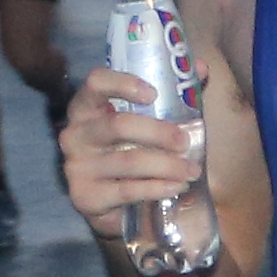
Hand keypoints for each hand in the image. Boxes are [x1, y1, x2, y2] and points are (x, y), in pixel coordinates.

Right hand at [57, 62, 196, 240]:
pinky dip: (158, 188)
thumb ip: (173, 96)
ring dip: (167, 165)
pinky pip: (128, 190)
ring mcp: (77, 166)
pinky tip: (177, 187)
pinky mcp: (85, 196)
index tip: (154, 94)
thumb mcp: (150, 123)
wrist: (115, 209)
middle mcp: (75, 134)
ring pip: (128, 160)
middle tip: (186, 141)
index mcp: (87, 107)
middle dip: (159, 133)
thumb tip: (201, 67)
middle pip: (118, 124)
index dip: (123, 84)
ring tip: (192, 170)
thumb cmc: (133, 154)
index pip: (96, 83)